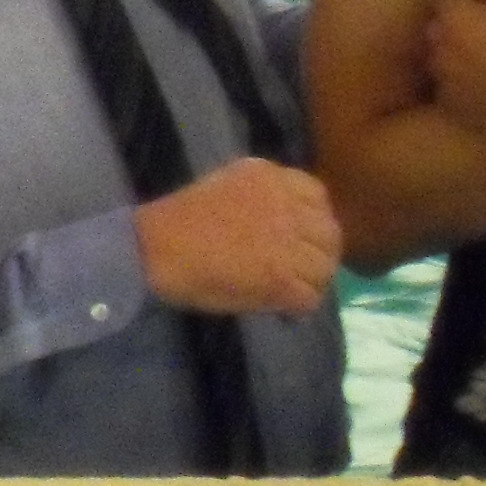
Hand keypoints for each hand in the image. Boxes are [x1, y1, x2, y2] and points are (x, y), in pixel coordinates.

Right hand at [132, 157, 339, 314]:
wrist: (156, 247)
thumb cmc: (181, 219)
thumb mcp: (228, 185)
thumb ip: (264, 196)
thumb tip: (289, 221)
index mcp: (272, 177)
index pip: (318, 197)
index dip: (314, 222)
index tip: (302, 239)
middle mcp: (286, 205)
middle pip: (329, 233)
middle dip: (320, 253)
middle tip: (303, 271)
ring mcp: (286, 242)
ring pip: (324, 266)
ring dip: (313, 281)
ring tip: (293, 290)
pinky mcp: (280, 277)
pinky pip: (309, 296)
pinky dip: (299, 306)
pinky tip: (283, 307)